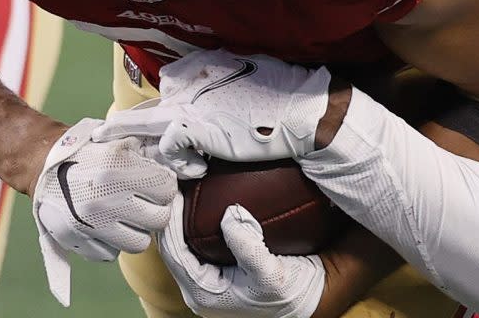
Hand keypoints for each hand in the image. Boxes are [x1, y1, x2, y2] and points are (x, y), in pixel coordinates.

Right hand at [32, 118, 176, 304]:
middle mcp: (106, 199)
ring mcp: (91, 224)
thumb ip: (147, 156)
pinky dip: (111, 242)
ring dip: (136, 231)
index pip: (166, 190)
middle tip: (146, 202)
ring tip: (126, 215)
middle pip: (158, 220)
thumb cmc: (89, 150)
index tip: (156, 183)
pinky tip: (105, 224)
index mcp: (118, 169)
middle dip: (156, 211)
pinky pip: (111, 253)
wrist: (43, 165)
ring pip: (139, 243)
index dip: (164, 186)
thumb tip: (180, 170)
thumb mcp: (119, 142)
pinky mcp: (78, 241)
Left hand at [92, 51, 331, 175]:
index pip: (169, 81)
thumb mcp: (254, 69)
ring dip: (138, 143)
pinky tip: (198, 169)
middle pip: (149, 105)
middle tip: (102, 135)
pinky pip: (168, 147)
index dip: (162, 103)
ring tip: (130, 156)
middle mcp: (193, 81)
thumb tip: (218, 87)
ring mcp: (191, 105)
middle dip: (124, 123)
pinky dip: (180, 162)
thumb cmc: (287, 93)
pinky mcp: (195, 128)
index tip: (154, 118)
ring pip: (145, 124)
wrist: (300, 112)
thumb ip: (229, 75)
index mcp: (206, 64)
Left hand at [158, 193, 324, 317]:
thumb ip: (247, 246)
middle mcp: (198, 288)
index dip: (170, 220)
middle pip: (171, 247)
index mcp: (203, 293)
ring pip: (181, 243)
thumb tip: (229, 213)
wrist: (308, 296)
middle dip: (170, 215)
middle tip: (173, 183)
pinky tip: (200, 200)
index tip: (173, 190)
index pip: (172, 252)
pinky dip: (193, 221)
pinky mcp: (216, 270)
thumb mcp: (269, 272)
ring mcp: (206, 279)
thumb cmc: (289, 290)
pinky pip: (195, 242)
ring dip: (180, 217)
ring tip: (182, 188)